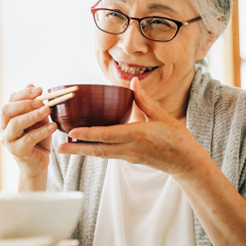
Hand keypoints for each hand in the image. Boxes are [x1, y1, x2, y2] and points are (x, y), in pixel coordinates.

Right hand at [0, 84, 57, 178]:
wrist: (37, 163)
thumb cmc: (37, 139)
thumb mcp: (38, 119)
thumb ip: (35, 105)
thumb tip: (31, 84)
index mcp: (6, 118)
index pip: (10, 100)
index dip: (24, 93)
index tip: (40, 89)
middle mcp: (2, 128)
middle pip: (7, 110)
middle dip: (25, 103)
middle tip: (42, 100)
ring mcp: (7, 140)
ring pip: (16, 124)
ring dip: (32, 115)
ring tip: (47, 110)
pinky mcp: (17, 151)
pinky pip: (29, 138)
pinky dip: (42, 131)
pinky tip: (53, 126)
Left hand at [58, 78, 207, 176]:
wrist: (186, 163)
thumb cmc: (177, 139)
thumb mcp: (163, 116)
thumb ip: (145, 100)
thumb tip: (132, 82)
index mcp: (138, 135)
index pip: (108, 135)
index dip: (89, 134)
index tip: (72, 132)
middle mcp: (130, 148)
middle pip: (98, 150)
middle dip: (77, 149)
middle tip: (58, 148)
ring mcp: (128, 156)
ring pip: (101, 154)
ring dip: (82, 151)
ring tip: (65, 148)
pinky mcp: (129, 160)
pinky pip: (108, 155)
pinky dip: (94, 151)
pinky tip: (84, 147)